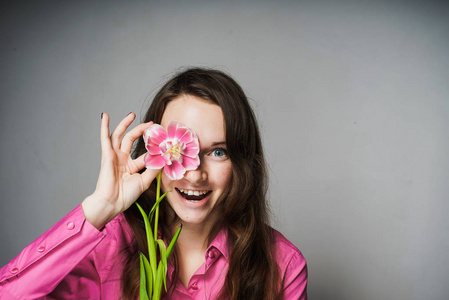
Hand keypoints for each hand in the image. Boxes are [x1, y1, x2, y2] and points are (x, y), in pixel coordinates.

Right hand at [82, 112, 159, 228]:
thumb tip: (165, 158)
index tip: (164, 141)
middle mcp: (122, 159)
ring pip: (120, 136)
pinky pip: (105, 138)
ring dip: (125, 124)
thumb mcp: (144, 181)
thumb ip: (154, 170)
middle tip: (152, 123)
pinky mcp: (107, 155)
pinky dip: (104, 126)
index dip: (153, 147)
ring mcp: (114, 156)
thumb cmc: (126, 196)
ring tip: (132, 114)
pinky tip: (104, 116)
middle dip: (141, 130)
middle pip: (132, 139)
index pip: (144, 153)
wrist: (112, 203)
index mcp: (131, 166)